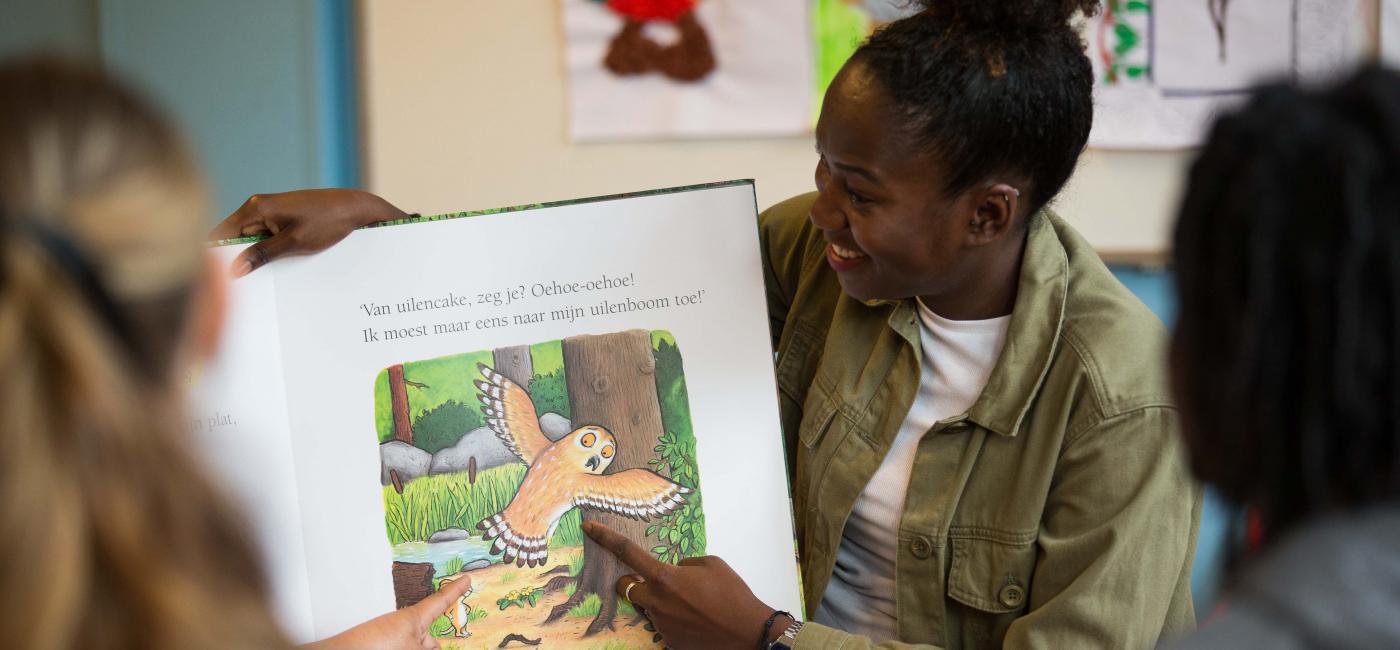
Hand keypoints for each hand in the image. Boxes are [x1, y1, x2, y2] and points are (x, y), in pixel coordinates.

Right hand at [210, 189, 408, 276]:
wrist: (354, 207)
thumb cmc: (327, 222)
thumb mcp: (294, 243)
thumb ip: (262, 255)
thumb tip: (234, 269)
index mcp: (255, 208)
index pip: (221, 233)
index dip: (215, 256)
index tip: (217, 279)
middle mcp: (257, 206)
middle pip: (233, 237)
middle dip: (235, 259)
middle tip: (240, 287)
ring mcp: (268, 211)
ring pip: (249, 239)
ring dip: (253, 256)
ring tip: (258, 279)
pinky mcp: (280, 217)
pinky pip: (264, 236)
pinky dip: (266, 251)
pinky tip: (273, 266)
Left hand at [303, 575, 471, 649]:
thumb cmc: (377, 646)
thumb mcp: (415, 649)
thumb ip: (430, 647)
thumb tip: (436, 647)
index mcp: (416, 618)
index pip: (441, 601)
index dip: (456, 590)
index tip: (466, 578)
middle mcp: (406, 627)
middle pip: (431, 638)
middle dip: (433, 645)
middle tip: (429, 647)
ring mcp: (394, 638)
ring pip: (418, 647)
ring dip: (421, 649)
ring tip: (407, 649)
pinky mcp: (384, 645)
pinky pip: (406, 647)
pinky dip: (409, 649)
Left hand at [584, 521, 781, 649]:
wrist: (747, 632)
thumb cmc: (732, 594)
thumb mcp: (711, 563)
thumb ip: (684, 563)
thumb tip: (675, 570)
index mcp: (664, 577)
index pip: (627, 552)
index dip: (606, 538)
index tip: (588, 528)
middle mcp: (656, 601)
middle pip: (626, 587)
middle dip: (635, 582)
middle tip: (659, 583)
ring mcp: (660, 624)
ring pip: (648, 607)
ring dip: (661, 602)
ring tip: (692, 605)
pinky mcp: (668, 641)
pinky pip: (663, 624)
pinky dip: (674, 619)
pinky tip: (695, 620)